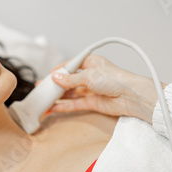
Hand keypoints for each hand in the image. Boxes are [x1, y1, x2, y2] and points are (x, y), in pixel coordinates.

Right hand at [48, 55, 165, 124]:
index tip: (47, 77)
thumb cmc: (116, 79)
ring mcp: (91, 90)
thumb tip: (56, 78)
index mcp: (91, 63)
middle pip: (69, 80)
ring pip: (70, 93)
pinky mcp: (92, 103)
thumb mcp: (89, 75)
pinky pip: (74, 104)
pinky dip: (64, 106)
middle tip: (41, 89)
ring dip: (58, 97)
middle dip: (55, 85)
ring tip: (43, 100)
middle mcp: (90, 76)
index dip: (58, 71)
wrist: (130, 96)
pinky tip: (53, 108)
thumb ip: (70, 79)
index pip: (70, 66)